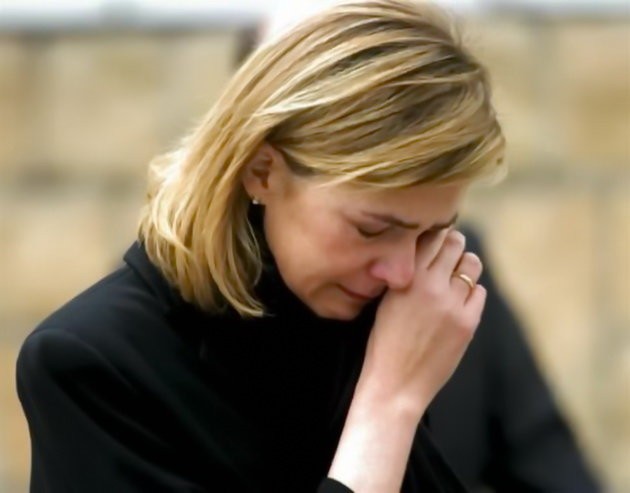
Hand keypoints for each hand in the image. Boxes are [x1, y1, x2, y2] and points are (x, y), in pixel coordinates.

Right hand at [359, 229, 485, 417]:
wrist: (394, 385)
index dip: (433, 232)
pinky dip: (470, 292)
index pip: (429, 235)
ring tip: (454, 276)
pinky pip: (479, 292)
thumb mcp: (385, 300)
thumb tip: (425, 246)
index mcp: (406, 278)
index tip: (432, 235)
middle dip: (452, 244)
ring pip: (472, 264)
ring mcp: (452, 305)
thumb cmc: (383, 342)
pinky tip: (457, 302)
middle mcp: (431, 286)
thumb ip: (406, 272)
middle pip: (455, 243)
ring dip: (464, 265)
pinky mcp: (468, 323)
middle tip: (446, 252)